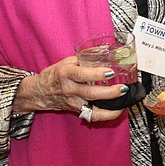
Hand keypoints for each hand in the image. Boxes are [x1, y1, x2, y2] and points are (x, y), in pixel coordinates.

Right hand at [12, 55, 127, 122]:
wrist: (40, 92)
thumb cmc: (56, 74)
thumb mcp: (68, 61)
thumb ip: (87, 56)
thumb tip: (106, 49)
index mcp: (66, 73)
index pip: (82, 75)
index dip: (97, 74)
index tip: (111, 72)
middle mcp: (69, 89)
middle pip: (90, 94)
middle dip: (109, 93)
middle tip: (123, 89)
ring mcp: (73, 102)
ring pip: (93, 109)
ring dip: (111, 107)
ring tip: (124, 102)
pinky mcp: (76, 111)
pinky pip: (93, 116)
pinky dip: (107, 115)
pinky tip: (118, 110)